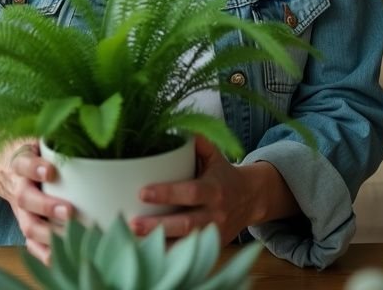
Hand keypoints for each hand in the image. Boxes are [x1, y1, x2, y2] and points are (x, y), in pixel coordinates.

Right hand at [0, 139, 73, 262]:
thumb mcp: (37, 136)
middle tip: (69, 211)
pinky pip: (31, 242)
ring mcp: (21, 209)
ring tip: (72, 236)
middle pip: (25, 198)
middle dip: (46, 207)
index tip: (51, 170)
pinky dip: (44, 252)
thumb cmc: (30, 149)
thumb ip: (57, 136)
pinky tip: (61, 258)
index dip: (35, 167)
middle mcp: (18, 185)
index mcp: (20, 161)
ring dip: (49, 235)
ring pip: (28, 225)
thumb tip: (91, 133)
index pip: (23, 162)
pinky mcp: (25, 223)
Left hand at [129, 136, 261, 243]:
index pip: (190, 192)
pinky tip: (147, 253)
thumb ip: (196, 141)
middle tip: (132, 223)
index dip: (166, 193)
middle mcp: (215, 214)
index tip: (141, 192)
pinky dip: (168, 256)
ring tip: (134, 241)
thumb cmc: (223, 174)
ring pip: (185, 244)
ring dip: (159, 244)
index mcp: (214, 189)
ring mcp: (213, 234)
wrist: (251, 199)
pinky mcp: (210, 248)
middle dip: (157, 226)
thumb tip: (172, 127)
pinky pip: (188, 255)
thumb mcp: (215, 154)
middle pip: (185, 224)